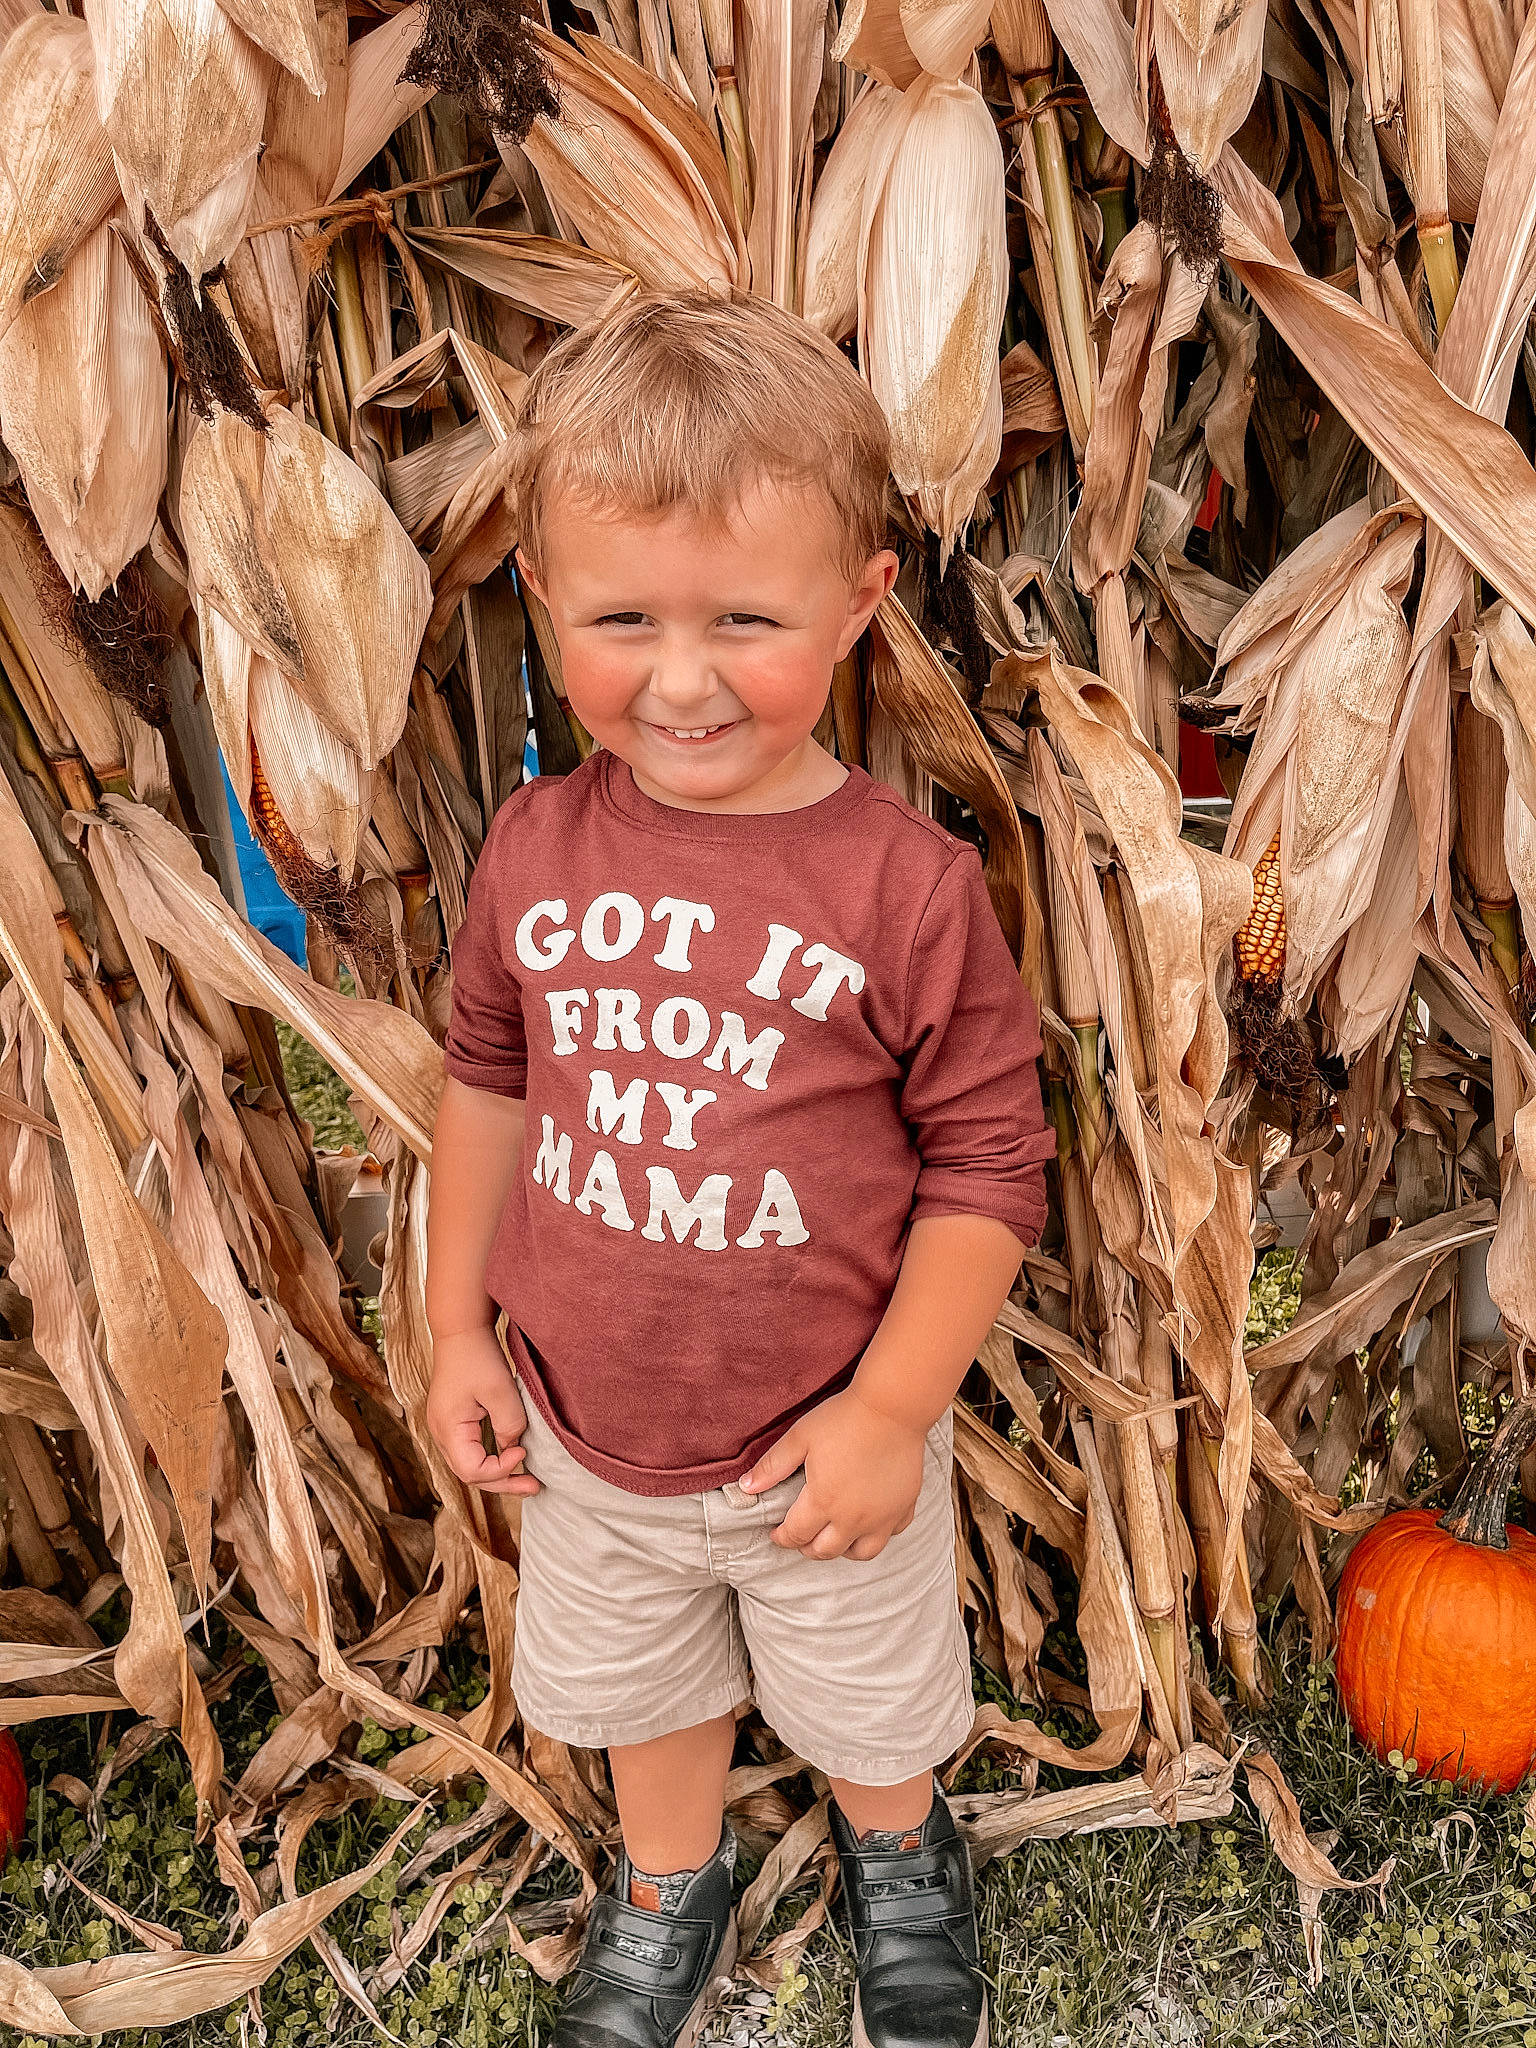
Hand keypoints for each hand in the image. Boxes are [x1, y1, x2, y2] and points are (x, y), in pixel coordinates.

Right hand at [425, 1327, 540, 1494]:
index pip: (472, 1471)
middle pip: (470, 1474)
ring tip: (527, 1479)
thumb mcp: (500, 1390)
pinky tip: (511, 1457)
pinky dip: (491, 1458)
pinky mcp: (454, 1421)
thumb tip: (514, 1448)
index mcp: (448, 1429)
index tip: (523, 1452)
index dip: (501, 1470)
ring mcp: (445, 1429)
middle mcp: (441, 1434)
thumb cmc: (477, 1356)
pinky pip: (471, 1450)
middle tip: (534, 1486)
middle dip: (503, 1482)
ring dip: (498, 1473)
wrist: (461, 1331)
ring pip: (470, 1465)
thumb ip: (509, 1424)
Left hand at [739, 1388, 925, 1560]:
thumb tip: (746, 1487)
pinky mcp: (904, 1506)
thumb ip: (772, 1466)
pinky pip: (892, 1533)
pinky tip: (870, 1522)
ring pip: (862, 1553)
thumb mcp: (800, 1438)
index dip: (782, 1537)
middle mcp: (853, 1517)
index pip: (796, 1535)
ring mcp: (883, 1516)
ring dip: (843, 1550)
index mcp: (823, 1502)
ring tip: (834, 1538)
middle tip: (800, 1538)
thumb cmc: (845, 1419)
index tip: (776, 1533)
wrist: (893, 1407)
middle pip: (826, 1551)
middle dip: (807, 1548)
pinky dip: (878, 1534)